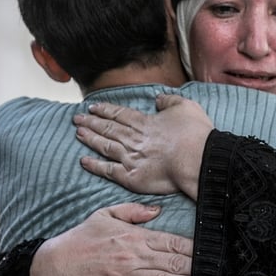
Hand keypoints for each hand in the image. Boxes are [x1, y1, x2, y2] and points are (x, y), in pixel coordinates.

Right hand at [27, 203, 194, 275]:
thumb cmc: (82, 238)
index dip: (193, 247)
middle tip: (214, 267)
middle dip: (196, 265)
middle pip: (173, 262)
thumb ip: (133, 211)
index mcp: (134, 236)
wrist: (56, 265)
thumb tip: (157, 210)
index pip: (171, 242)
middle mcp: (134, 257)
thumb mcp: (105, 214)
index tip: (209, 248)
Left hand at [73, 94, 213, 198]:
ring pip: (105, 146)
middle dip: (91, 122)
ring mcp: (131, 158)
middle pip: (108, 128)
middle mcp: (134, 139)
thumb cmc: (196, 134)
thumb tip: (157, 98)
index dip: (105, 110)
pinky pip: (108, 171)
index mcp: (146, 123)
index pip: (120, 114)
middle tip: (77, 118)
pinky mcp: (132, 177)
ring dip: (90, 139)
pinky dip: (95, 166)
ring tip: (78, 133)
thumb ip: (169, 100)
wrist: (198, 160)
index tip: (93, 107)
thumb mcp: (186, 106)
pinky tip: (84, 161)